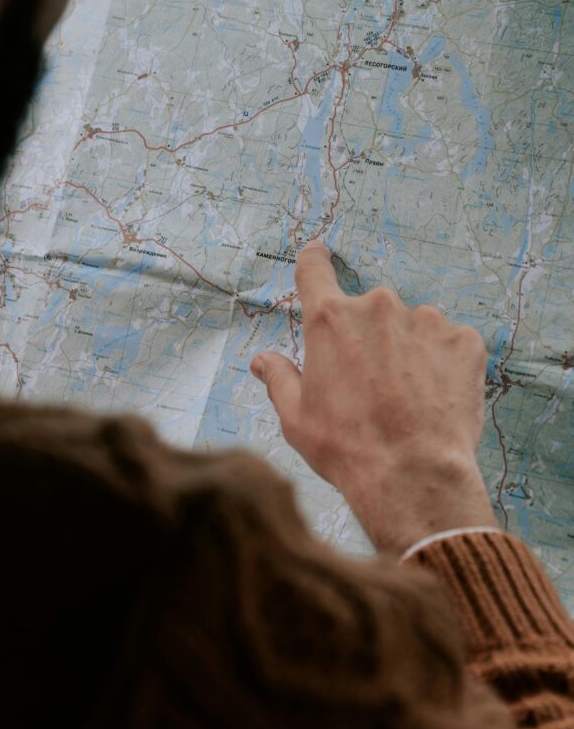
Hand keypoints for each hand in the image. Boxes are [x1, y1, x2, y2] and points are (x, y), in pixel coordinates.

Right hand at [250, 241, 497, 554]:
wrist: (413, 475)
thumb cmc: (347, 448)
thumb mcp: (296, 417)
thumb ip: (280, 379)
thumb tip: (263, 360)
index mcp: (330, 320)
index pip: (314, 271)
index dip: (314, 262)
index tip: (317, 253)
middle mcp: (377, 307)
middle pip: (369, 311)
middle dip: (369, 339)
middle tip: (372, 386)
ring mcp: (425, 319)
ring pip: (412, 327)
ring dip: (409, 351)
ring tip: (408, 399)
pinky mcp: (464, 340)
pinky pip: (450, 344)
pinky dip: (444, 365)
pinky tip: (437, 399)